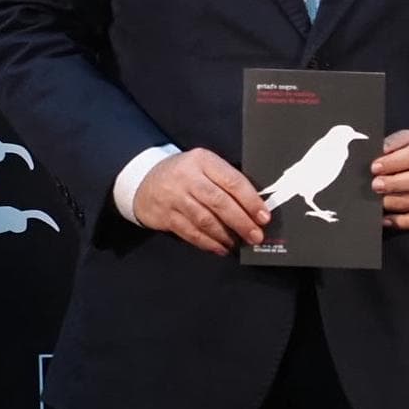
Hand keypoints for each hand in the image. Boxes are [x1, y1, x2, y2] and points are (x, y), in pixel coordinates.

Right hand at [134, 148, 265, 255]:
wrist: (144, 179)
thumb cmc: (186, 175)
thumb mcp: (204, 167)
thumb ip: (226, 182)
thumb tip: (256, 208)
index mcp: (203, 160)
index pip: (232, 181)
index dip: (251, 201)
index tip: (264, 217)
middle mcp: (187, 177)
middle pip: (219, 202)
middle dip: (241, 222)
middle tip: (256, 236)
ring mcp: (174, 197)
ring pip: (205, 220)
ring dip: (226, 235)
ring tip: (239, 243)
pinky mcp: (165, 215)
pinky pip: (191, 232)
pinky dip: (208, 243)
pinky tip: (221, 248)